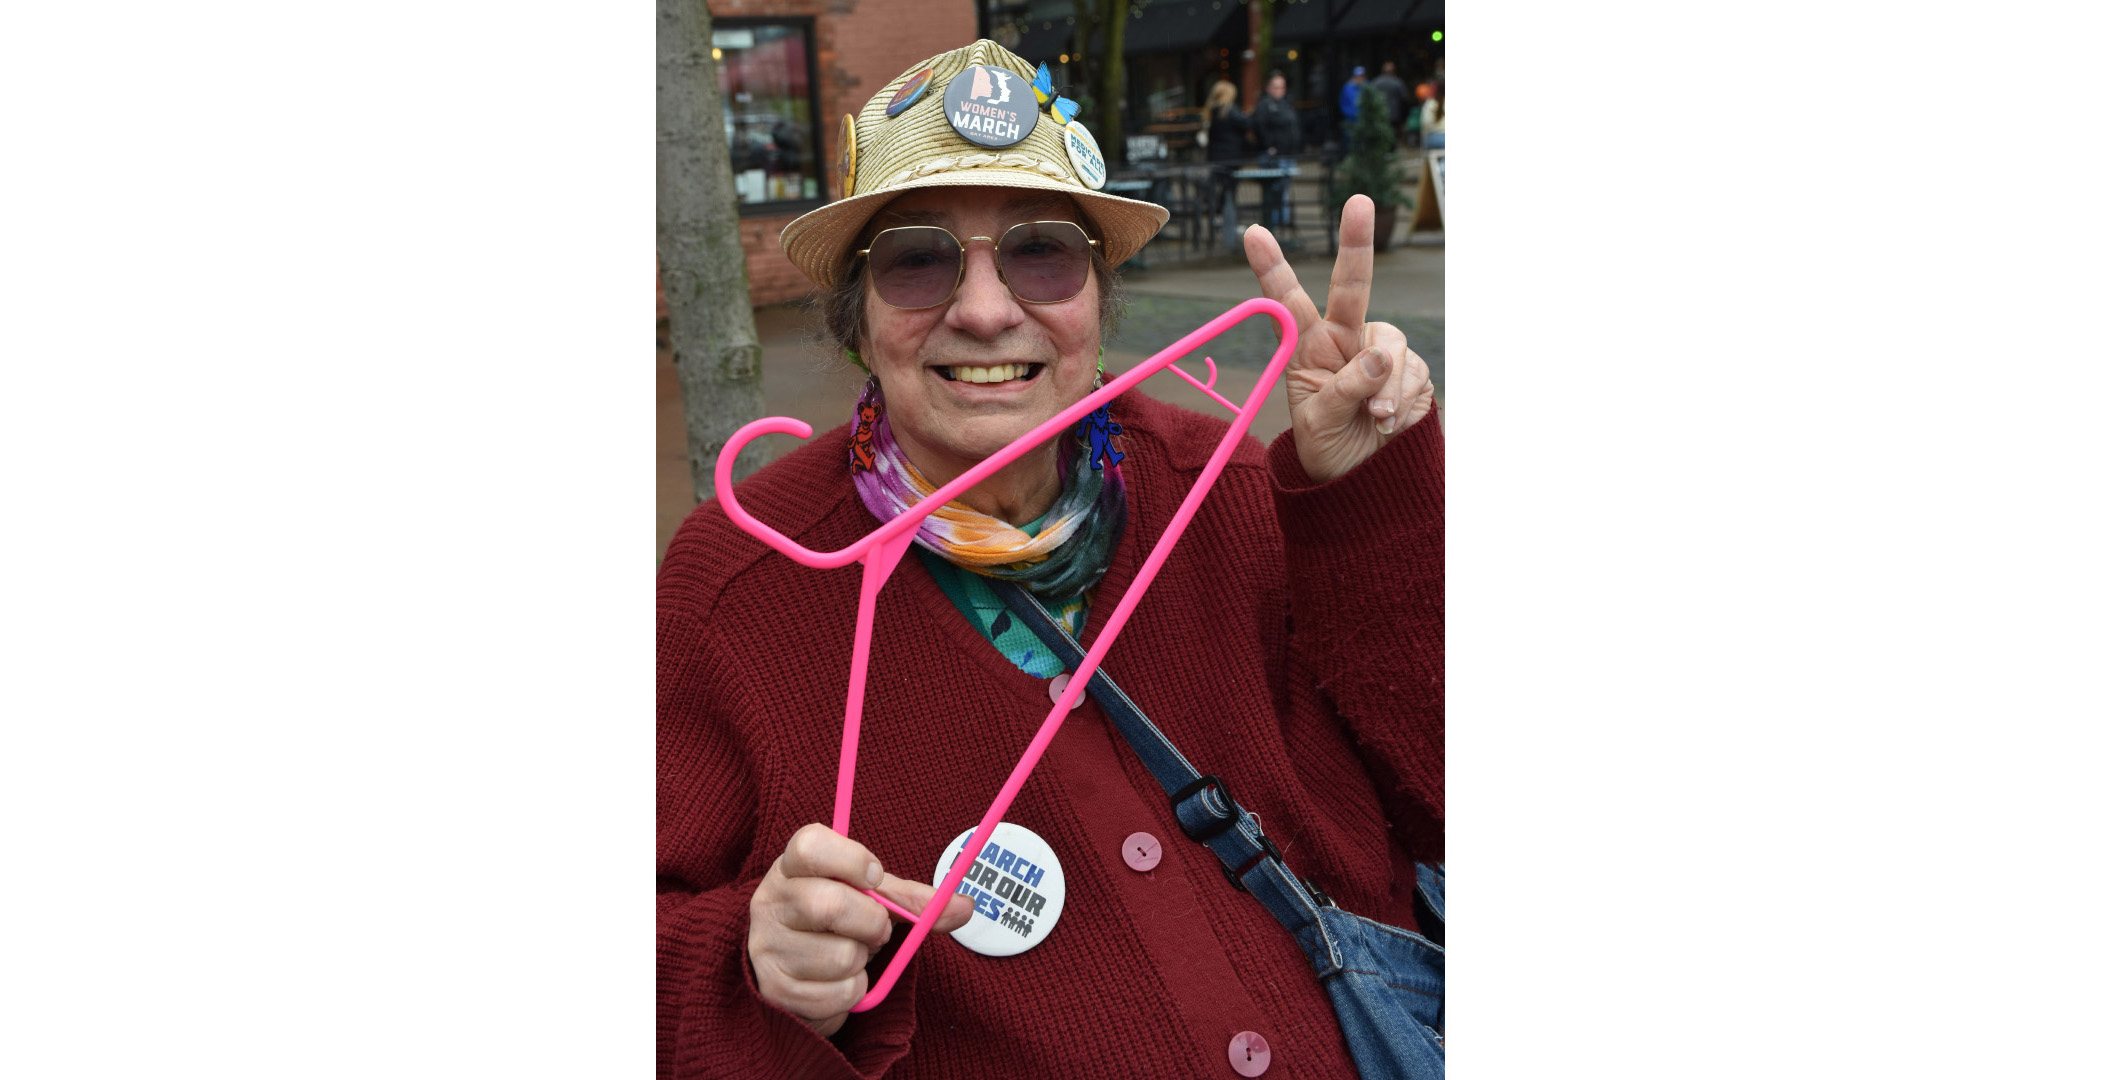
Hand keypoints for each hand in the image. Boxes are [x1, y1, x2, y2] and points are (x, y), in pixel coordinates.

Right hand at [747, 823, 973, 1037]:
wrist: (795, 973)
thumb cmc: (836, 925)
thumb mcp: (871, 899)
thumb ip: (912, 900)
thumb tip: (966, 906)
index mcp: (791, 867)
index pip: (811, 845)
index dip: (852, 859)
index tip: (876, 876)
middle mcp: (770, 902)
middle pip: (831, 905)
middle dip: (871, 923)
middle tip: (875, 930)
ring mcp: (767, 947)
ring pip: (842, 956)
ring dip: (862, 961)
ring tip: (849, 955)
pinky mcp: (775, 990)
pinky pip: (839, 994)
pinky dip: (853, 991)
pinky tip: (836, 981)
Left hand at [1245, 194, 1434, 482]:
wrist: (1363, 477)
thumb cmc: (1328, 445)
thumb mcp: (1321, 422)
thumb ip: (1345, 388)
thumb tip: (1381, 359)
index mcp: (1308, 346)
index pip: (1287, 302)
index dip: (1271, 267)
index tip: (1252, 232)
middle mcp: (1345, 338)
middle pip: (1352, 285)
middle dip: (1355, 242)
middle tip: (1359, 202)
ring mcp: (1380, 351)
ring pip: (1391, 347)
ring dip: (1384, 388)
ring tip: (1373, 420)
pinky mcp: (1410, 370)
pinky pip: (1412, 374)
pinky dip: (1401, 402)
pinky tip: (1389, 424)